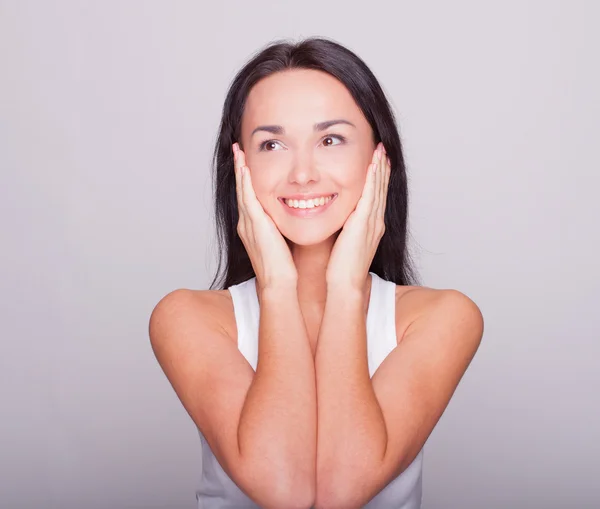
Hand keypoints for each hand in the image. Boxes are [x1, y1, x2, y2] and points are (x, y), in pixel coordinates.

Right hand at [233, 143, 297, 291]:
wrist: (278, 282)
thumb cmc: (282, 267)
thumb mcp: (280, 240)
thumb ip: (280, 227)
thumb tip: (294, 215)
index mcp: (252, 226)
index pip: (248, 196)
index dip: (246, 178)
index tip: (246, 161)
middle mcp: (246, 222)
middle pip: (241, 189)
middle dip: (239, 168)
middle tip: (237, 149)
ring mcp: (248, 223)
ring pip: (242, 189)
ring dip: (240, 169)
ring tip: (237, 151)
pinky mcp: (254, 225)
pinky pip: (248, 198)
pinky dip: (245, 182)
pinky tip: (246, 168)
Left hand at [325, 142, 390, 290]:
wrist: (345, 283)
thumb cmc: (342, 268)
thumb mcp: (345, 242)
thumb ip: (346, 229)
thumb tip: (340, 219)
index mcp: (371, 226)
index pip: (376, 196)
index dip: (379, 178)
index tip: (379, 162)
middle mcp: (376, 222)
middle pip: (381, 189)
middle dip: (383, 168)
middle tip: (384, 149)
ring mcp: (372, 222)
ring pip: (378, 189)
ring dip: (380, 168)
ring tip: (381, 151)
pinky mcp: (364, 223)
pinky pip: (370, 196)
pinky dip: (372, 180)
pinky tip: (373, 165)